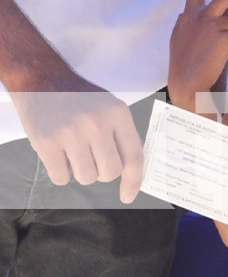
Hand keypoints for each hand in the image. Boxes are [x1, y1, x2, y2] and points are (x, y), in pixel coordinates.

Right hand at [11, 75, 142, 203]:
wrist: (43, 79)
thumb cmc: (80, 97)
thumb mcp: (110, 107)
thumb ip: (123, 134)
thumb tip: (134, 169)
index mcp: (118, 113)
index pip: (134, 155)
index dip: (133, 180)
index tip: (128, 196)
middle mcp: (97, 122)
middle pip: (110, 172)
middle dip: (103, 173)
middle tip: (93, 159)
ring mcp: (71, 132)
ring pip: (86, 177)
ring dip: (81, 172)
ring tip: (74, 152)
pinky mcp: (46, 142)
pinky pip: (61, 178)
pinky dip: (60, 173)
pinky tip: (58, 154)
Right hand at [168, 0, 227, 108]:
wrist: (186, 83)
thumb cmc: (182, 65)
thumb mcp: (178, 39)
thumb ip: (185, 24)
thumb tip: (185, 13)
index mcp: (188, 16)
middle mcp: (200, 16)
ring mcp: (212, 25)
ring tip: (215, 52)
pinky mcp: (223, 36)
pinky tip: (221, 56)